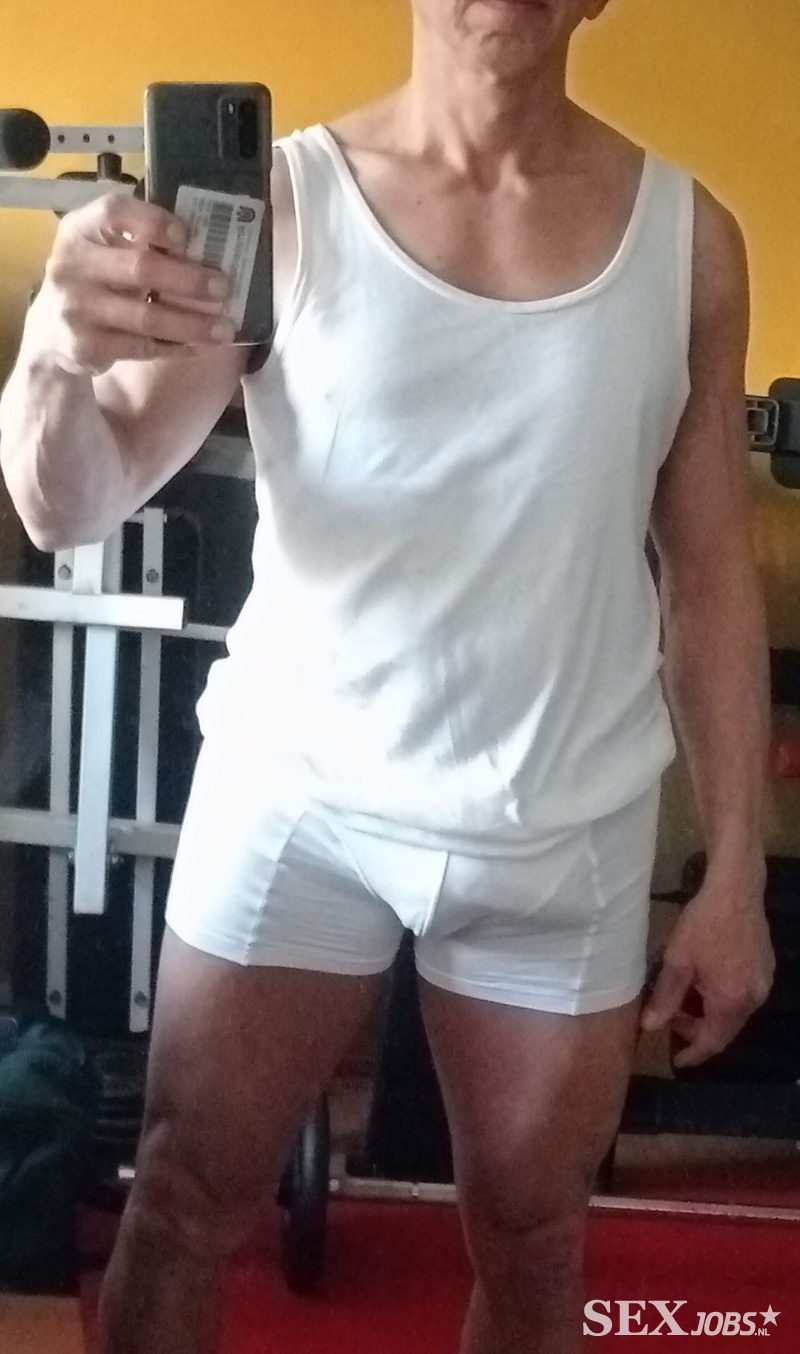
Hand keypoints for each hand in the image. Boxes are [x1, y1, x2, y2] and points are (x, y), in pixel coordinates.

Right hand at [27, 192, 235, 375]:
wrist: (51, 331)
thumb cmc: (94, 281)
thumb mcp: (104, 251)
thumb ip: (140, 243)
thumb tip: (205, 250)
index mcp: (78, 229)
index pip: (113, 211)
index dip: (153, 222)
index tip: (187, 236)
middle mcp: (71, 264)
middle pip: (140, 268)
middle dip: (189, 279)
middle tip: (223, 288)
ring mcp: (76, 308)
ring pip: (146, 317)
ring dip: (192, 324)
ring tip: (224, 329)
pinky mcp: (85, 346)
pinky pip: (142, 347)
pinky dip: (175, 347)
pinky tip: (198, 346)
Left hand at [640, 872, 774, 1067]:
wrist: (736, 888)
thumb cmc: (703, 924)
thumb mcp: (677, 961)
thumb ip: (665, 998)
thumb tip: (650, 1027)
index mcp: (731, 1002)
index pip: (712, 1043)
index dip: (693, 1054)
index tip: (676, 1061)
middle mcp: (753, 999)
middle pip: (726, 1030)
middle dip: (699, 1031)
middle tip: (672, 1020)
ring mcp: (764, 983)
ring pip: (734, 1013)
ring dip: (710, 1014)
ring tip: (684, 999)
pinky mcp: (766, 968)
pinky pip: (743, 996)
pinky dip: (723, 999)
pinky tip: (705, 982)